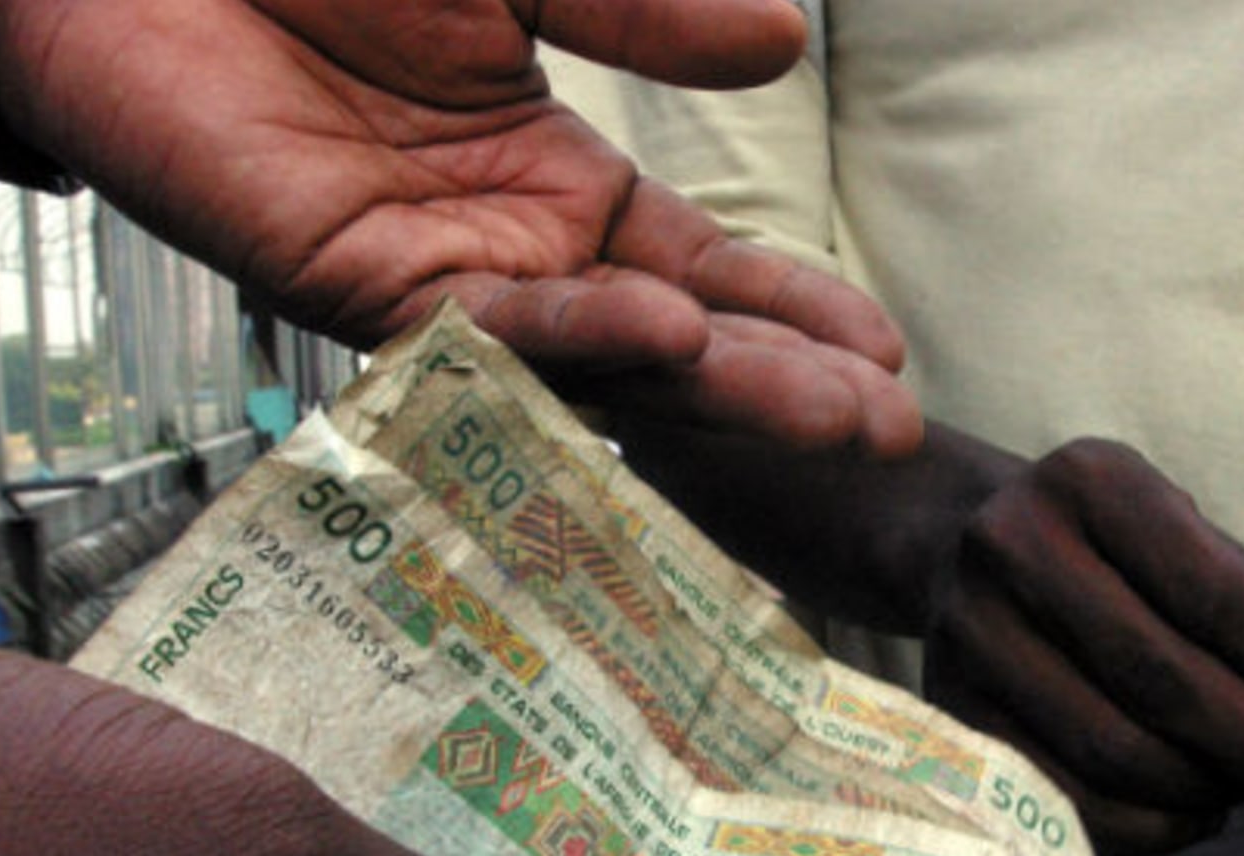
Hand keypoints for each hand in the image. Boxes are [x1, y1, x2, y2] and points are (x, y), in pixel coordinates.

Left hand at [0, 0, 918, 453]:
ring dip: (716, 385)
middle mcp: (515, 254)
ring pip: (599, 360)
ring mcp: (443, 281)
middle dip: (785, 384)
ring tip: (829, 408)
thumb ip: (641, 15)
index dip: (797, 313)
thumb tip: (778, 45)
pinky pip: (488, 331)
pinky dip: (579, 330)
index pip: (708, 272)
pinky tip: (670, 328)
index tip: (888, 352)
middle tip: (885, 427)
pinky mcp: (356, 290)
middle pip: (676, 343)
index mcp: (559, 186)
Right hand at [919, 438, 1243, 854]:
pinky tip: (1198, 812)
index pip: (1210, 590)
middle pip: (1162, 677)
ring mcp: (970, 632)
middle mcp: (1013, 545)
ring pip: (1116, 749)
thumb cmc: (1103, 548)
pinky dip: (1151, 825)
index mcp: (1090, 482)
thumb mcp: (1181, 533)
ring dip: (1212, 789)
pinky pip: (1069, 797)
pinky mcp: (951, 710)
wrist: (955, 549)